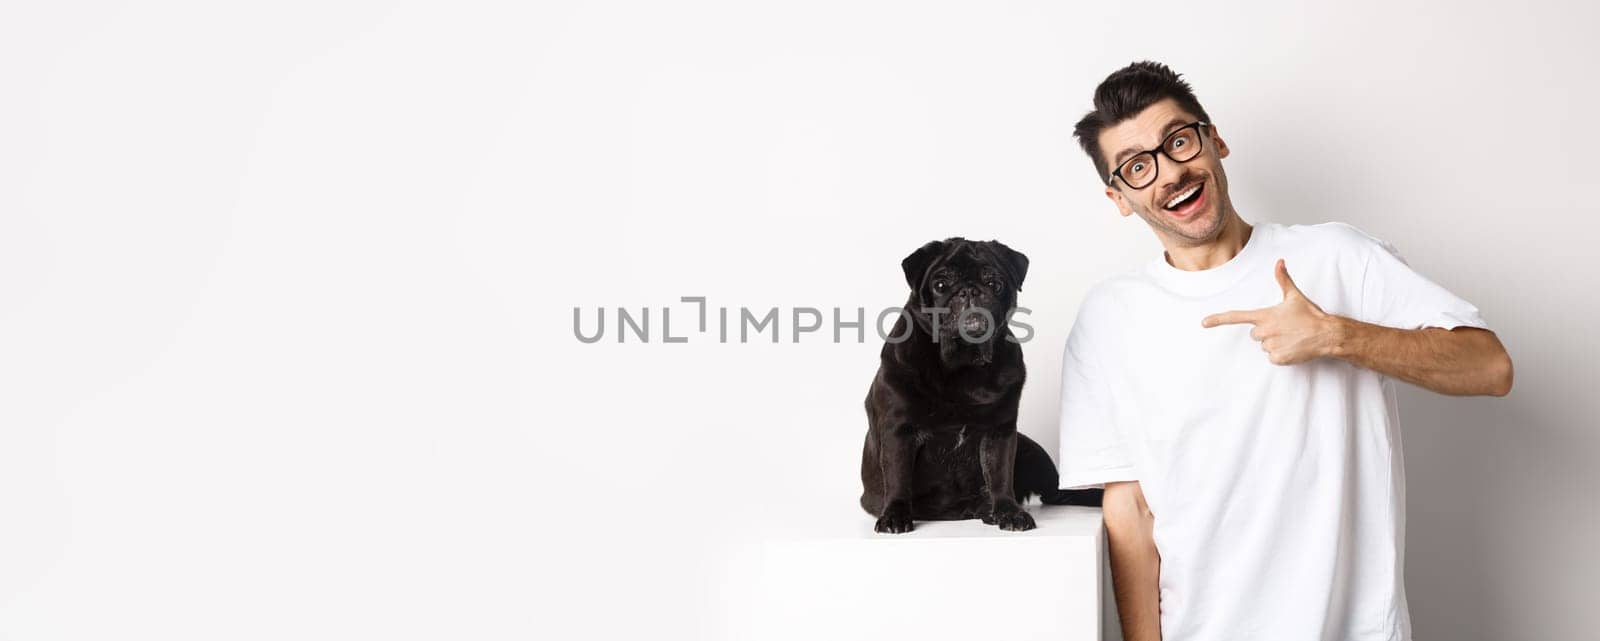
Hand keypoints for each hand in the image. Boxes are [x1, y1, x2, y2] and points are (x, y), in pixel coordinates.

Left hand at [1201, 259, 1339, 364]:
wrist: (1326, 334)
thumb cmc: (1310, 315)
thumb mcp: (1294, 296)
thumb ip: (1283, 280)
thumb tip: (1279, 261)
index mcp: (1265, 316)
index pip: (1237, 316)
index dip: (1219, 319)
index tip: (1203, 322)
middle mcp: (1264, 331)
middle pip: (1254, 334)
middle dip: (1266, 332)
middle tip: (1284, 327)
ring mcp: (1271, 346)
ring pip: (1264, 346)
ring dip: (1275, 343)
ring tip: (1291, 336)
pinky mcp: (1278, 358)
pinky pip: (1272, 357)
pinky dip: (1281, 354)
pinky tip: (1293, 347)